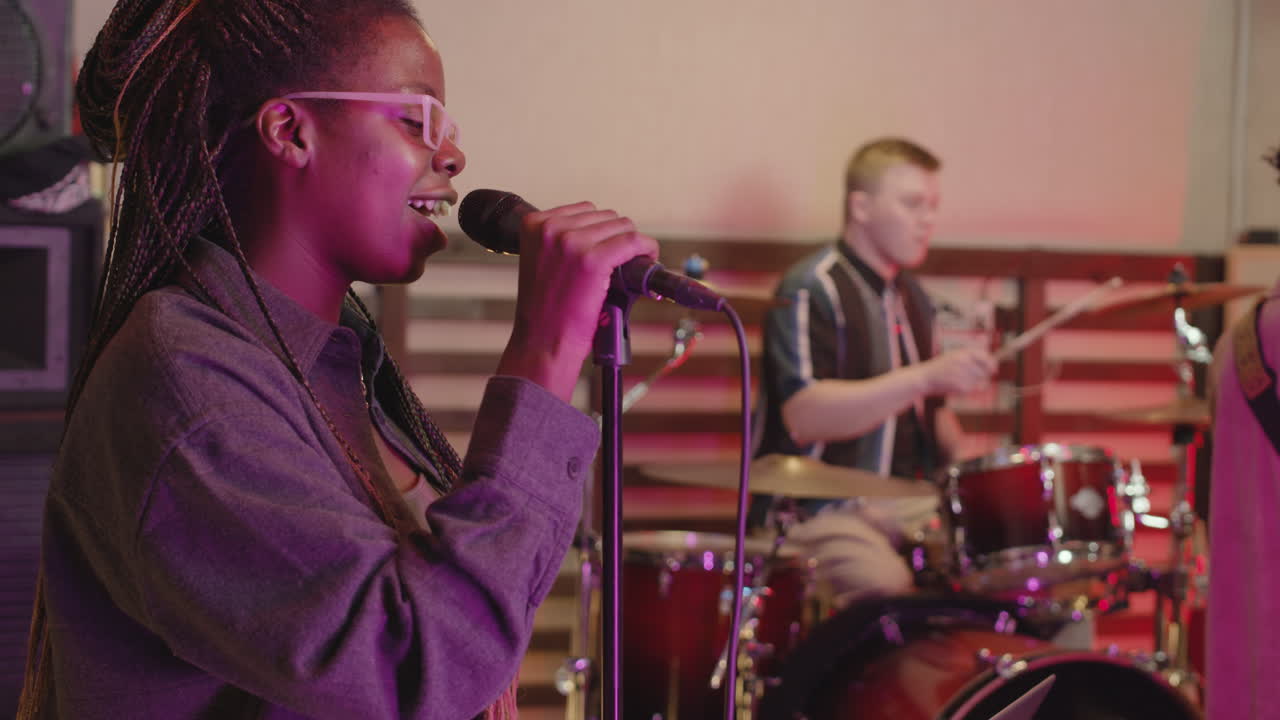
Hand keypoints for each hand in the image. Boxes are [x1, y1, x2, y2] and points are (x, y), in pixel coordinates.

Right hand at [496, 202, 657, 400]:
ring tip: (628, 267)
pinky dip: (647, 249)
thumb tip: (601, 230)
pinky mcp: (593, 260)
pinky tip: (649, 259)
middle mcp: (551, 228)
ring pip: (623, 226)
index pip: (584, 210)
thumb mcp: (541, 262)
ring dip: (631, 244)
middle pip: (606, 216)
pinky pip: (634, 241)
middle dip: (616, 238)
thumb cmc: (545, 310)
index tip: (607, 248)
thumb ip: (560, 240)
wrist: (543, 342)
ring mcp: (572, 242)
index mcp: (534, 224)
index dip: (601, 231)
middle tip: (619, 263)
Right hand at [917, 346, 996, 395]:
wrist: (924, 378)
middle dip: (981, 375)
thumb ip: (972, 355)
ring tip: (958, 380)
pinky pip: (972, 389)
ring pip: (979, 381)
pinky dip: (966, 390)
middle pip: (985, 371)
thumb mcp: (954, 355)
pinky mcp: (961, 386)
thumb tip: (992, 360)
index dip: (992, 364)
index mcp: (963, 353)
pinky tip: (955, 386)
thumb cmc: (940, 367)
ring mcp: (963, 374)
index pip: (986, 357)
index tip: (993, 370)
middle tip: (969, 376)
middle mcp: (964, 362)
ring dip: (973, 383)